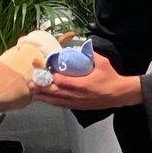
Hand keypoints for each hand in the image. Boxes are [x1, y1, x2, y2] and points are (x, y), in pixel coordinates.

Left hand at [28, 51, 143, 109]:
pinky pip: (62, 105)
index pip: (60, 81)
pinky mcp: (79, 106)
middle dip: (41, 88)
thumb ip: (89, 54)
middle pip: (54, 92)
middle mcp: (77, 95)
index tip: (40, 71)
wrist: (121, 94)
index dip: (49, 77)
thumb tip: (80, 45)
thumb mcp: (102, 62)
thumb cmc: (112, 78)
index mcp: (82, 84)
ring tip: (33, 93)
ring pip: (56, 100)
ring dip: (44, 97)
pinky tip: (46, 100)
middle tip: (30, 83)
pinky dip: (52, 102)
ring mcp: (77, 102)